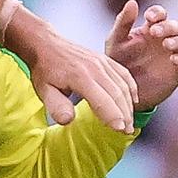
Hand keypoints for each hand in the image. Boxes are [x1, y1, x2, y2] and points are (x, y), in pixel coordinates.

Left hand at [6, 6, 136, 131]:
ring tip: (129, 122)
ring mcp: (102, 62)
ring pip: (122, 85)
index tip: (120, 130)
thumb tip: (67, 121)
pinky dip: (131, 88)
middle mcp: (95, 68)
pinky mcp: (105, 59)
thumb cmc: (44, 70)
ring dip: (129, 105)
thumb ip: (56, 106)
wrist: (45, 45)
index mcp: (80, 77)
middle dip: (124, 115)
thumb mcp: (43, 90)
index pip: (102, 100)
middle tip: (127, 132)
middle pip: (117, 94)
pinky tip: (133, 101)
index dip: (113, 116)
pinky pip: (123, 74)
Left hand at [105, 1, 177, 111]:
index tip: (149, 18)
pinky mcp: (176, 70)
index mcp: (148, 29)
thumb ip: (122, 22)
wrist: (119, 90)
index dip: (157, 12)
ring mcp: (171, 54)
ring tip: (167, 45)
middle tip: (155, 32)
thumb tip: (132, 2)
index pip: (159, 14)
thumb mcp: (115, 42)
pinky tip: (173, 59)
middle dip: (168, 26)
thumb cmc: (116, 62)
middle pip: (174, 26)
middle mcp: (162, 39)